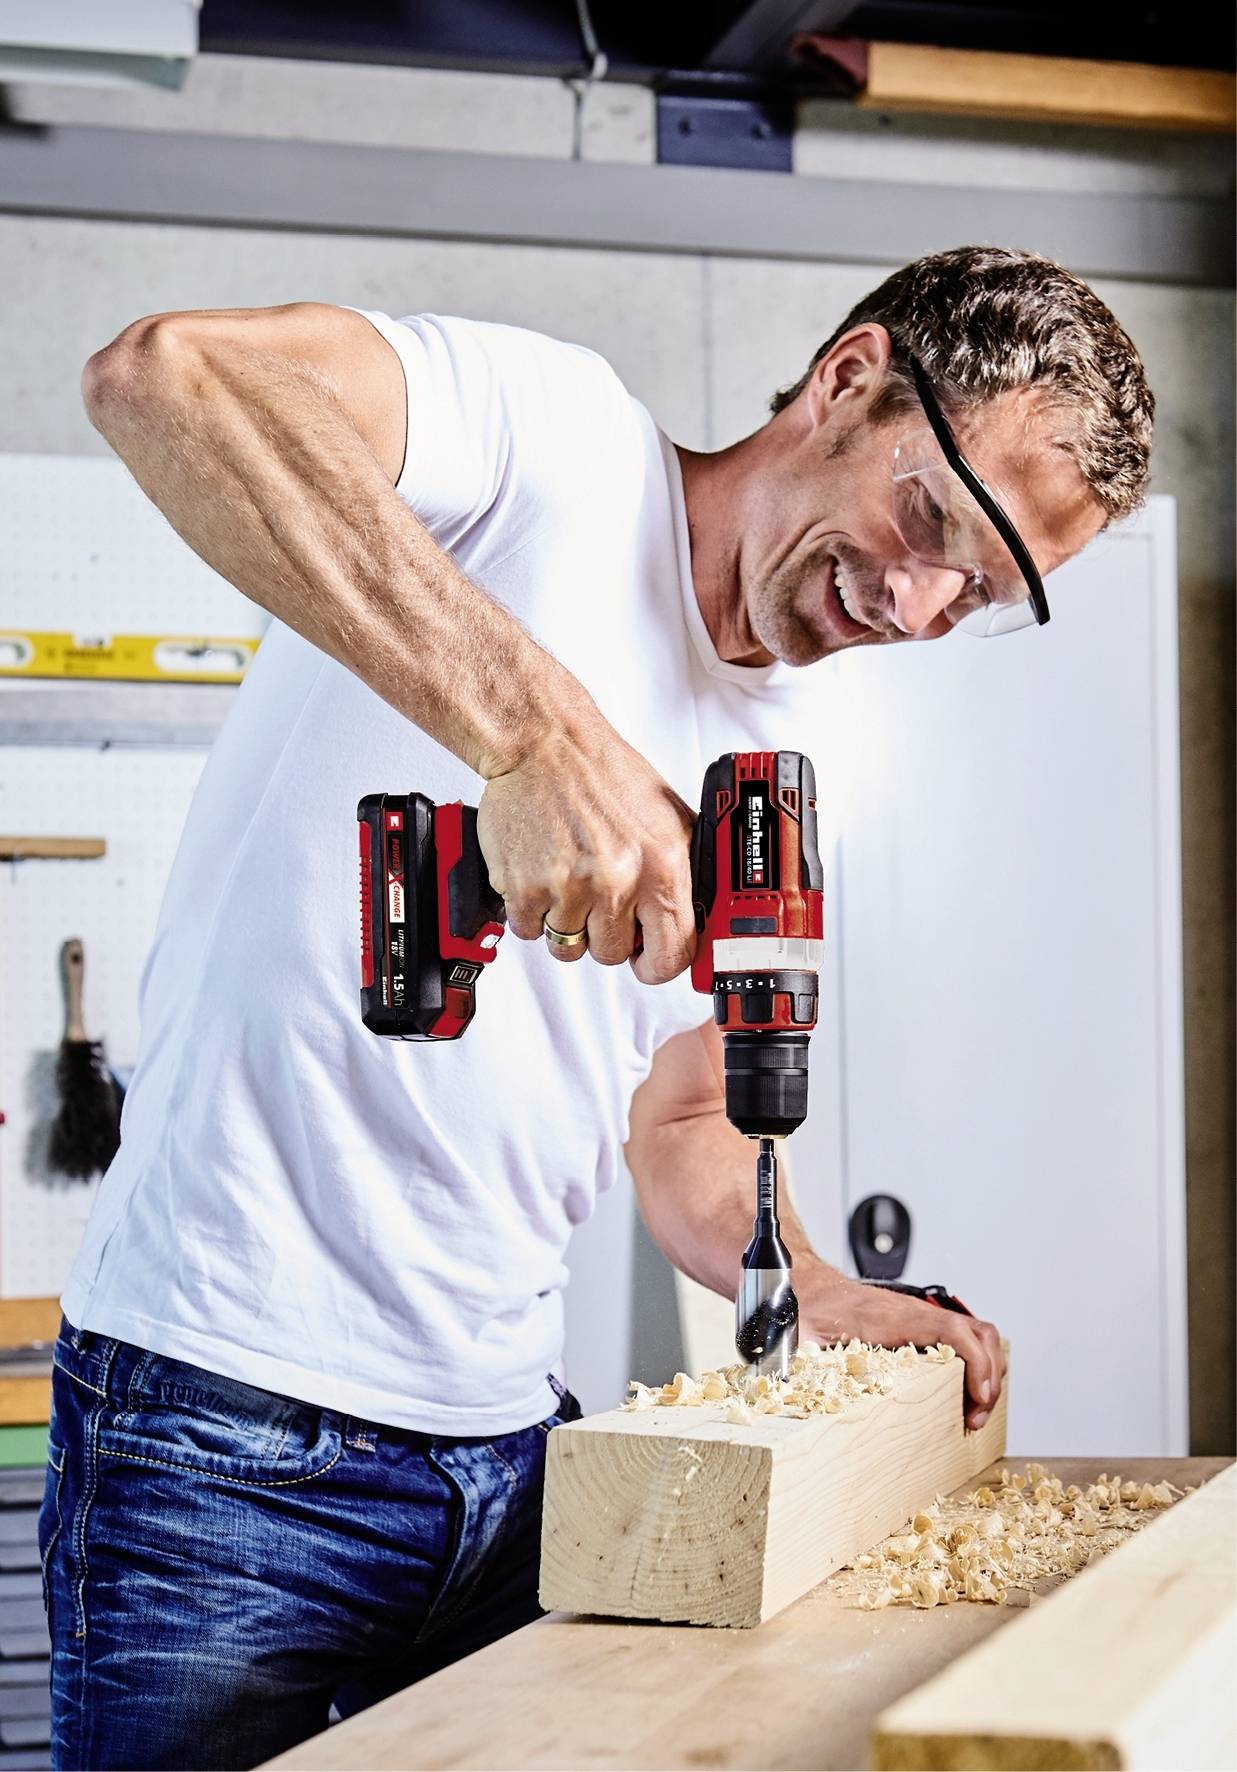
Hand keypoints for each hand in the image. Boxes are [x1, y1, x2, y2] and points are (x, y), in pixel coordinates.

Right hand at [477, 712, 696, 984]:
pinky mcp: (524, 888)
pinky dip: (533, 911)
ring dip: (567, 924)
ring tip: (569, 881)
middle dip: (606, 934)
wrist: (544, 744)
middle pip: (613, 955)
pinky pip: (529, 932)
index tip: (647, 959)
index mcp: (661, 866)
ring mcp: (568, 887)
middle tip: (598, 898)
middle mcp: (616, 880)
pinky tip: (543, 876)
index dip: (658, 963)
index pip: (672, 954)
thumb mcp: (669, 817)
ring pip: (569, 947)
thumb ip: (683, 871)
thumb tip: (690, 919)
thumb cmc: (604, 774)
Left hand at [800, 1270, 1005, 1431]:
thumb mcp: (801, 1338)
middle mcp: (912, 1313)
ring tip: (975, 1409)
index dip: (976, 1363)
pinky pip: (962, 1338)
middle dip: (990, 1376)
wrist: (800, 1283)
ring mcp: (918, 1318)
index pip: (952, 1331)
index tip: (979, 1398)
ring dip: (987, 1370)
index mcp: (891, 1317)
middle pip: (977, 1332)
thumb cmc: (804, 1308)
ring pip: (975, 1333)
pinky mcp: (916, 1326)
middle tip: (975, 1417)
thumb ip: (803, 1363)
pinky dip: (975, 1363)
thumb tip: (797, 1392)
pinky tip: (964, 1391)